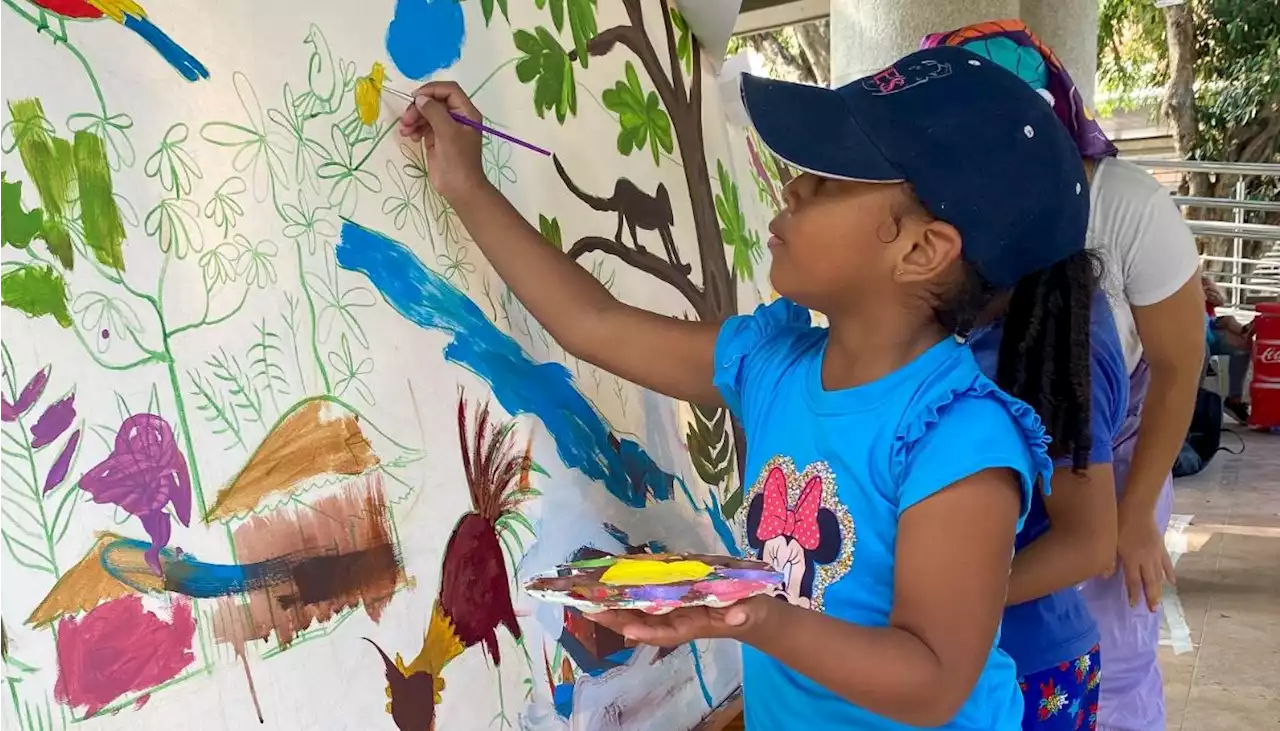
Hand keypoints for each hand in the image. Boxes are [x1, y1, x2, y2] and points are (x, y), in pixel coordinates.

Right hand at [398, 81, 486, 202]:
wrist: (459, 188)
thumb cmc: (458, 161)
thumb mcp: (447, 133)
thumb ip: (434, 112)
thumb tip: (420, 98)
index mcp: (466, 112)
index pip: (449, 90)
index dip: (432, 90)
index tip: (416, 97)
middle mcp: (457, 117)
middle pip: (435, 101)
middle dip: (419, 107)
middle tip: (406, 119)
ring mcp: (446, 128)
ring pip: (427, 113)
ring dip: (414, 118)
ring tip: (405, 130)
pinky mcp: (436, 138)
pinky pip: (423, 126)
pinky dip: (415, 128)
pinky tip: (410, 136)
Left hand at [585, 596, 774, 646]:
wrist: (749, 611)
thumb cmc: (750, 612)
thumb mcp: (751, 612)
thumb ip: (744, 614)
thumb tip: (739, 614)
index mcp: (694, 626)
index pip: (666, 633)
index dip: (646, 632)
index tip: (627, 630)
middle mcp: (677, 619)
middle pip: (642, 622)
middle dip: (616, 617)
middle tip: (588, 608)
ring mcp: (672, 609)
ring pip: (639, 610)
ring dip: (615, 605)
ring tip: (588, 597)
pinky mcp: (672, 596)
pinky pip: (646, 595)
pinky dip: (629, 588)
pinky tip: (612, 580)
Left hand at [1108, 505, 1174, 610]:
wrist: (1137, 508)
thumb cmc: (1119, 523)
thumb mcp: (1110, 541)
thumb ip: (1109, 560)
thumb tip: (1105, 576)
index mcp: (1132, 559)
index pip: (1133, 581)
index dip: (1134, 594)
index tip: (1134, 605)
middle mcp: (1146, 560)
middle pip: (1149, 582)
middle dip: (1151, 597)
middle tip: (1153, 610)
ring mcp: (1155, 554)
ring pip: (1159, 575)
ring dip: (1160, 589)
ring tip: (1161, 601)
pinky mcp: (1161, 546)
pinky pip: (1166, 563)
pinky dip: (1170, 573)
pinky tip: (1173, 582)